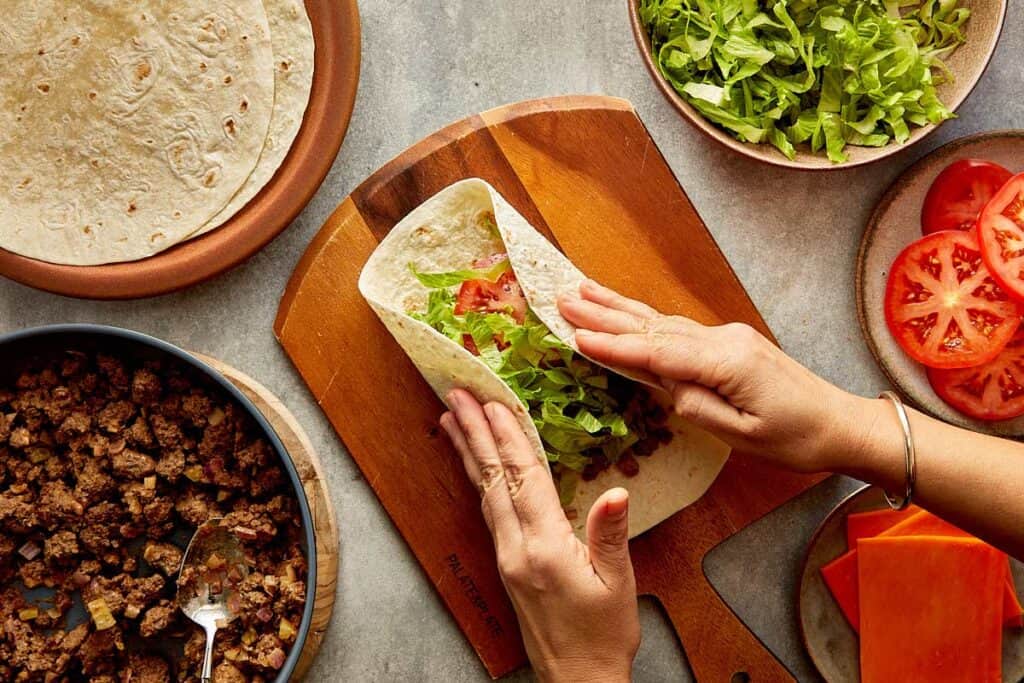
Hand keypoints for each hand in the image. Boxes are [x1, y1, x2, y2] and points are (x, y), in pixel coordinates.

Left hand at [440, 389, 639, 682]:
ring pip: (484, 493)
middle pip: (493, 479)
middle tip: (456, 396)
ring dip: (469, 452)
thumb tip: (616, 492)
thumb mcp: (618, 583)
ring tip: (451, 420)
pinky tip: (475, 467)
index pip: (524, 479)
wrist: (579, 680)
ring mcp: (507, 557)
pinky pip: (487, 511)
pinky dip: (478, 480)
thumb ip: (610, 535)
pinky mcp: (507, 566)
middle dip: (474, 433)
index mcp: (544, 547)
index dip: (510, 437)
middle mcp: (516, 549)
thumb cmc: (603, 636)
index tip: (494, 403)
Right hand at [557, 280, 877, 473]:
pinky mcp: (728, 342)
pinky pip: (675, 328)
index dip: (614, 346)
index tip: (575, 335)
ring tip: (582, 292)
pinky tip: (626, 313)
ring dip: (619, 309)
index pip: (657, 352)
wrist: (841, 423)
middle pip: (652, 325)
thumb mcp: (742, 436)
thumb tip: (666, 385)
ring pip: (661, 321)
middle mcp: (723, 339)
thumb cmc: (796, 438)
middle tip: (563, 298)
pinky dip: (644, 320)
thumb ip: (696, 407)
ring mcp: (726, 336)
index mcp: (726, 362)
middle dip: (604, 313)